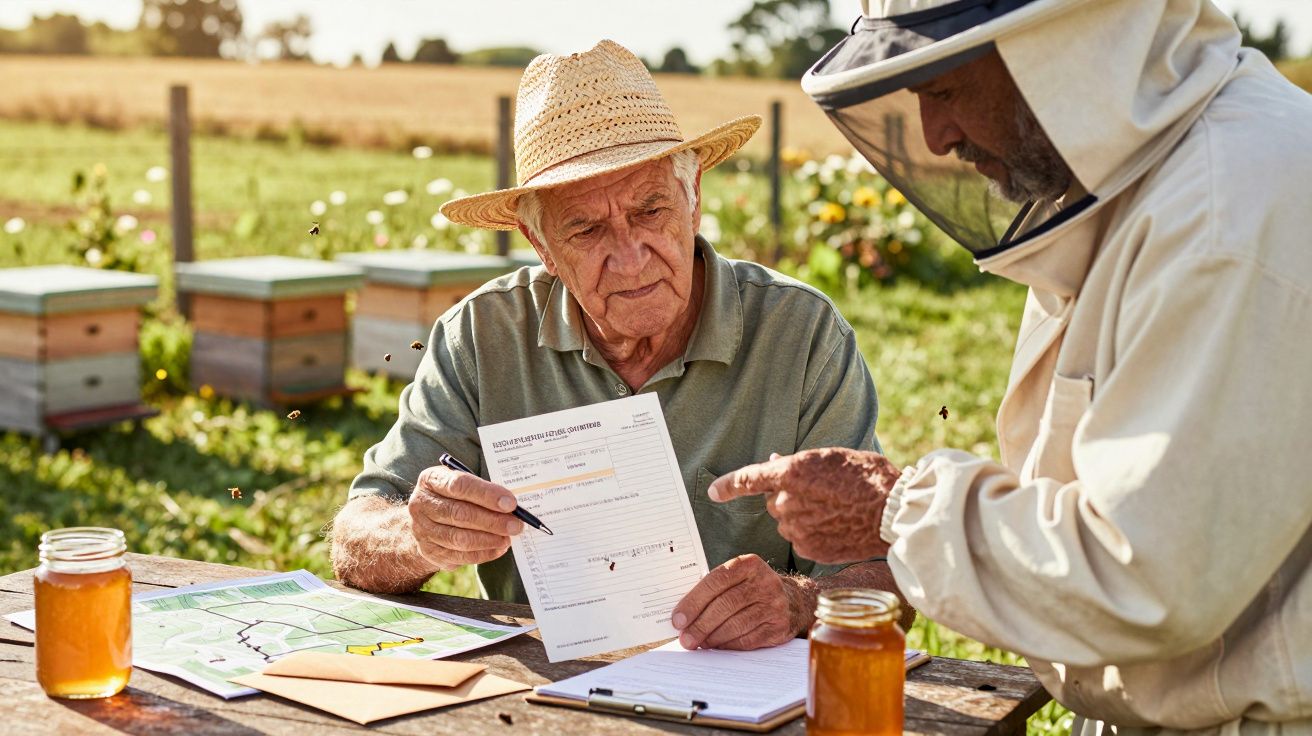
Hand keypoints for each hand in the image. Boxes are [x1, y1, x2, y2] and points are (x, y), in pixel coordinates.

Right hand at [408, 465, 523, 570]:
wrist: (427, 519)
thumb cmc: (453, 496)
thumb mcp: (463, 483)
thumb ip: (483, 489)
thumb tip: (511, 505)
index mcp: (431, 480)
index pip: (459, 485)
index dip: (486, 494)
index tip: (510, 503)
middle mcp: (421, 504)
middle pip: (459, 514)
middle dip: (492, 521)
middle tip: (516, 525)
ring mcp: (422, 530)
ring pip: (459, 539)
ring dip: (489, 540)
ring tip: (508, 538)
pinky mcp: (429, 551)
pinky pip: (459, 556)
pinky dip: (482, 553)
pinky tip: (498, 548)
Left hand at [670, 554, 809, 650]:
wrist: (793, 600)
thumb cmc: (753, 589)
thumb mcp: (738, 579)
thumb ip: (713, 590)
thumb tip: (683, 615)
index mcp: (749, 565)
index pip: (716, 581)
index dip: (694, 602)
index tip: (678, 619)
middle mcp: (764, 582)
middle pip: (725, 605)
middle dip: (700, 624)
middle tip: (685, 639)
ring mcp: (774, 605)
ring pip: (736, 624)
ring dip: (712, 637)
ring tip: (697, 643)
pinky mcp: (779, 627)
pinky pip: (748, 639)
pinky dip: (728, 645)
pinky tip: (716, 646)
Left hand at [709, 448, 900, 563]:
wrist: (892, 512)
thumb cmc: (867, 477)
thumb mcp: (830, 458)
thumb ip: (797, 463)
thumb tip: (774, 463)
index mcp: (790, 472)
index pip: (747, 479)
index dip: (727, 485)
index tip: (713, 492)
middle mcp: (786, 501)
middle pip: (774, 501)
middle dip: (790, 497)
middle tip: (821, 493)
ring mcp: (796, 527)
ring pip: (788, 522)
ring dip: (802, 516)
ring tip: (835, 510)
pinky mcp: (807, 548)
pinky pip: (800, 540)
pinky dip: (812, 534)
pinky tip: (836, 527)